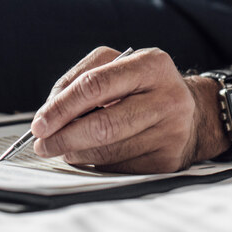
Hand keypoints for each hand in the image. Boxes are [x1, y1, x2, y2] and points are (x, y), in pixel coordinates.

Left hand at [30, 47, 226, 172]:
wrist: (191, 111)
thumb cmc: (142, 86)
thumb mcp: (118, 66)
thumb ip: (80, 79)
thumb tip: (48, 113)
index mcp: (151, 64)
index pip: (96, 85)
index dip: (62, 107)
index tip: (40, 123)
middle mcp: (168, 97)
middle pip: (103, 125)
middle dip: (64, 137)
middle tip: (42, 144)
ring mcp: (172, 131)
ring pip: (109, 151)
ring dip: (76, 152)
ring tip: (63, 147)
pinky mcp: (169, 160)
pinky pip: (120, 167)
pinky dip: (97, 163)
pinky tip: (91, 154)